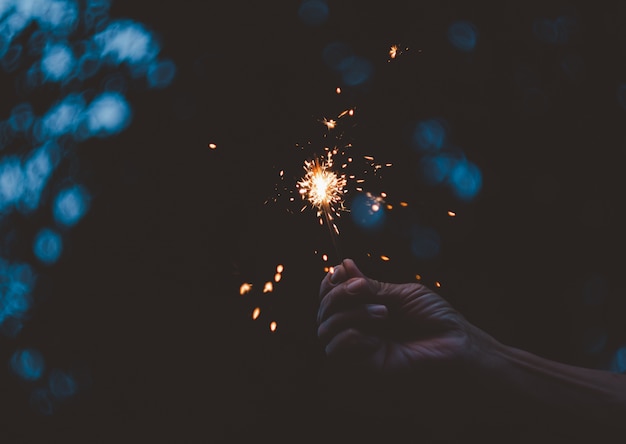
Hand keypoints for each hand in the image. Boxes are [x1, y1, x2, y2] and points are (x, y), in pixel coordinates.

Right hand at [317, 258, 498, 374]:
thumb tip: (343, 265)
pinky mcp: (363, 365)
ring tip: (382, 313)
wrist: (457, 346)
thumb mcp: (402, 294)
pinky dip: (349, 336)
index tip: (342, 269)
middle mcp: (358, 326)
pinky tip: (373, 336)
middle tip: (361, 288)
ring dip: (348, 314)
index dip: (330, 281)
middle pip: (323, 309)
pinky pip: (336, 350)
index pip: (330, 294)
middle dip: (337, 293)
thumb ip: (371, 286)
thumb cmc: (436, 319)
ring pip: (325, 328)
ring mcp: (359, 347)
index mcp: (365, 307)